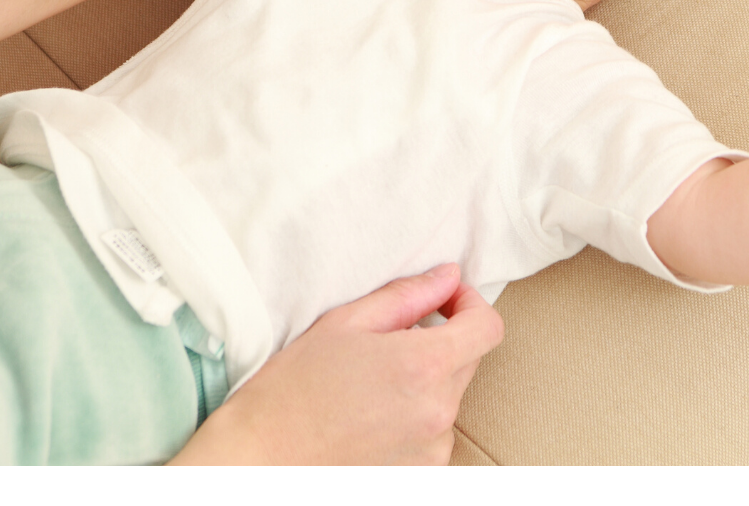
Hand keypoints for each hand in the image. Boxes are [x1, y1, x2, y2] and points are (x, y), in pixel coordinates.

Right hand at [169, 264, 504, 464]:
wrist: (260, 457)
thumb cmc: (292, 389)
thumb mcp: (344, 324)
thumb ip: (406, 296)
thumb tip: (447, 276)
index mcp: (424, 366)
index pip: (488, 327)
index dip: (470, 304)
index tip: (443, 300)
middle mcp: (438, 412)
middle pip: (468, 360)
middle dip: (439, 341)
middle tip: (387, 340)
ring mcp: (432, 449)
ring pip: (449, 396)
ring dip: (424, 383)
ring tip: (370, 386)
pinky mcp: (420, 471)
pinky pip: (433, 431)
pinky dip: (413, 417)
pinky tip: (370, 416)